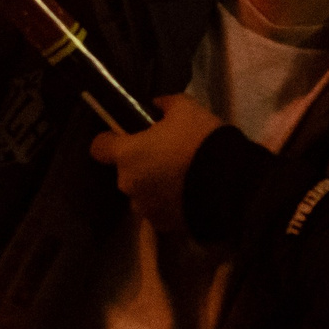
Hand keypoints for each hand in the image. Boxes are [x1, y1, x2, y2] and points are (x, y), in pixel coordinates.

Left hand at [88, 95, 226, 235]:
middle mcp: (128, 184)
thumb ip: (165, 104)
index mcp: (127, 154)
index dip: (110, 140)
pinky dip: (168, 203)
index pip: (99, 148)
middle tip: (167, 154)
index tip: (126, 136)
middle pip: (125, 171)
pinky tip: (188, 194)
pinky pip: (159, 210)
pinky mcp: (163, 225)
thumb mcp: (186, 109)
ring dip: (154, 185)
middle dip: (140, 163)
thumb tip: (157, 106)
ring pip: (142, 192)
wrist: (229, 184)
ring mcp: (145, 207)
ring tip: (181, 178)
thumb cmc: (200, 141)